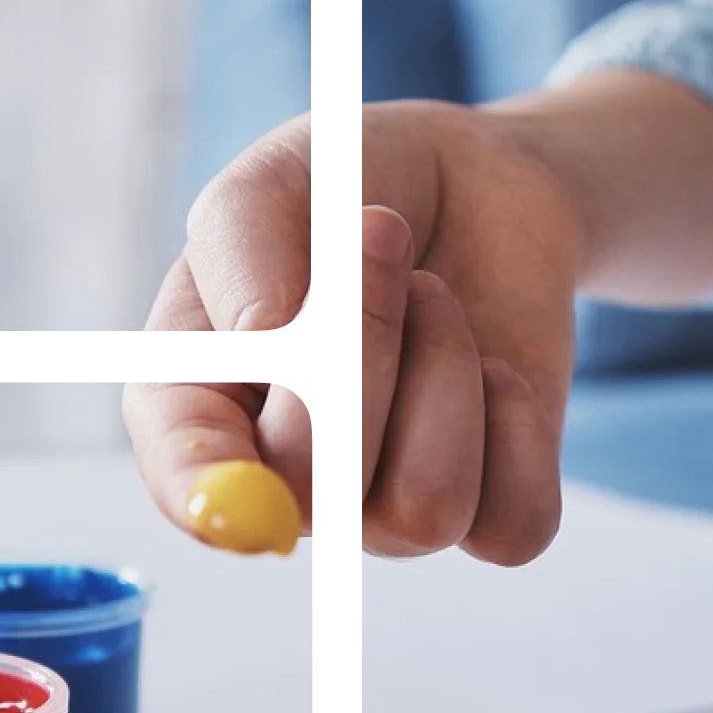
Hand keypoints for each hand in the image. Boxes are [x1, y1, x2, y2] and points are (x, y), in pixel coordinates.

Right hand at [137, 72, 712, 564]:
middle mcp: (290, 480)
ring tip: (433, 293)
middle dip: (363, 349)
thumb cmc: (347, 187)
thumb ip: (246, 265)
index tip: (237, 475)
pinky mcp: (487, 510)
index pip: (193, 490)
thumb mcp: (270, 186)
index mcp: (201, 405)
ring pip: (426, 506)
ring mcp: (385, 508)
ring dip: (444, 367)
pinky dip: (519, 427)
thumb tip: (275, 353)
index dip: (205, 495)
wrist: (474, 189)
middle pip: (316, 499)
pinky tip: (497, 368)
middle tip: (381, 233)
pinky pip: (513, 526)